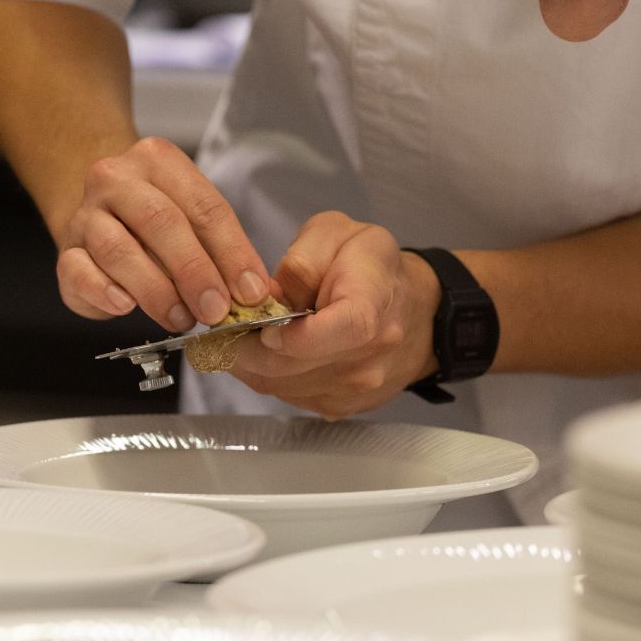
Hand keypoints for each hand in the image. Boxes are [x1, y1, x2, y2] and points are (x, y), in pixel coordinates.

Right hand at [56, 136, 272, 331]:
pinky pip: (79, 271)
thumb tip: (252, 293)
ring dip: (156, 290)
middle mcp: (116, 180)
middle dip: (194, 272)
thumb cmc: (154, 223)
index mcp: (159, 161)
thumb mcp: (191, 220)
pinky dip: (104, 292)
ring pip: (118, 249)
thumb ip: (219, 250)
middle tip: (216, 311)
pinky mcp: (65, 251)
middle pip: (161, 222)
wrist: (96, 216)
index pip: (204, 206)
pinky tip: (126, 306)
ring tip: (182, 319)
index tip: (250, 292)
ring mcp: (86, 214)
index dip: (232, 253)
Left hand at [228, 211, 440, 418]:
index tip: (263, 323)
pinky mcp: (340, 406)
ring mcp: (354, 389)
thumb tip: (269, 297)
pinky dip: (269, 374)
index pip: (331, 332)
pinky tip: (269, 351)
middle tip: (223, 325)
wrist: (416, 311)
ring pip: (279, 386)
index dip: (288, 334)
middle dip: (244, 347)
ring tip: (244, 333)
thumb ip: (302, 260)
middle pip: (289, 367)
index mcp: (370, 309)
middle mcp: (366, 358)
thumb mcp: (339, 234)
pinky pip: (288, 395)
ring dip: (251, 363)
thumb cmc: (373, 268)